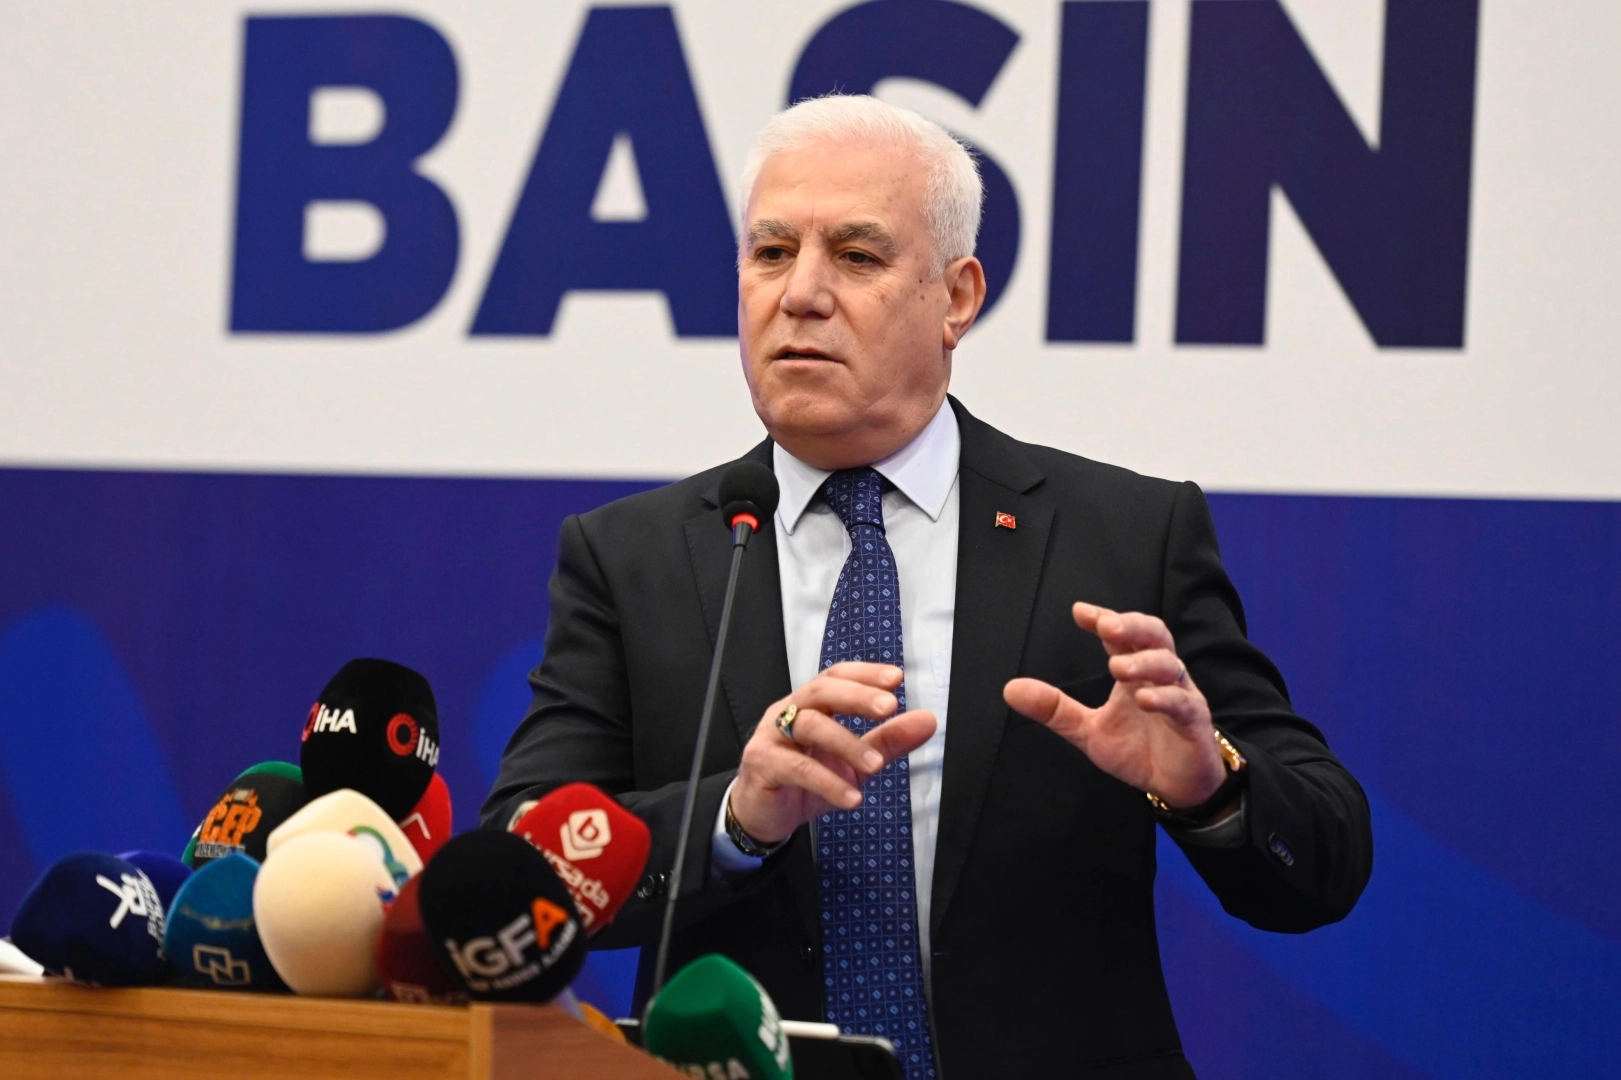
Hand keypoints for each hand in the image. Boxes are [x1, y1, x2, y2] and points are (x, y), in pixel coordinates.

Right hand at [731, 662, 937, 843]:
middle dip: (857, 696)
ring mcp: (772, 736)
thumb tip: (927, 720)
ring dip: (847, 744)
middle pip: (821, 691)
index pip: (836, 676)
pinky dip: (828, 782)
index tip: (896, 679)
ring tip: (875, 765)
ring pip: (809, 725)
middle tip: (889, 707)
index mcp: (811, 704)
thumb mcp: (854, 762)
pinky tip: (852, 797)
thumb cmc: (805, 779)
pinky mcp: (762, 764)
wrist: (764, 814)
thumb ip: (888, 741)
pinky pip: (797, 768)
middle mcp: (789, 711)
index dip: (864, 673)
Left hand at [1003, 602, 1226, 809]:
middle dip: (1132, 626)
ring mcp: (1181, 697)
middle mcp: (1160, 678)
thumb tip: (1010, 689)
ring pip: (1170, 666)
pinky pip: (1183, 703)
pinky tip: (1143, 698)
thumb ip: (1055, 709)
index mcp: (1135, 674)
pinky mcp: (1194, 723)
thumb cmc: (1139, 750)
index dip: (1105, 620)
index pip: (1122, 637)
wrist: (1176, 787)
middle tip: (1107, 626)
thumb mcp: (1089, 731)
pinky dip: (1164, 698)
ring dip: (1144, 662)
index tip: (1080, 612)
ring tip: (1117, 667)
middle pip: (1155, 637)